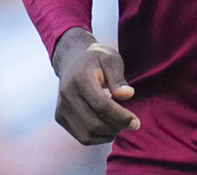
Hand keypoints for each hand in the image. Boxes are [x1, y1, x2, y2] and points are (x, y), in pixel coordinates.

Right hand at [51, 27, 139, 144]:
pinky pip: (81, 136)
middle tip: (129, 123)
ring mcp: (61, 107)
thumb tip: (128, 94)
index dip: (120, 116)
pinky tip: (108, 128)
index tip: (136, 122)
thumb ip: (118, 78)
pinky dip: (98, 138)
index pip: (102, 105)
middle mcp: (67, 94)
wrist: (71, 59)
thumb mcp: (111, 59)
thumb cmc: (96, 59)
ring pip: (87, 134)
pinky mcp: (60, 117)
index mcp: (80, 78)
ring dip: (108, 134)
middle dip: (116, 127)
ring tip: (119, 125)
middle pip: (94, 123)